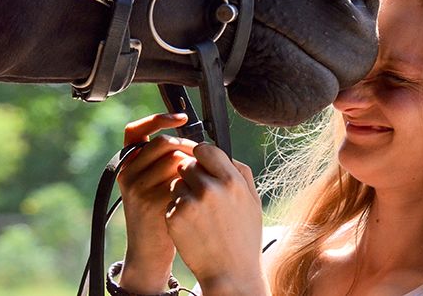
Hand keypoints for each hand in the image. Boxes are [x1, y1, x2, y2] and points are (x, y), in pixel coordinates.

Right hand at [116, 113, 195, 293]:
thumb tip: (195, 138)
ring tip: (202, 178)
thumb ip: (164, 161)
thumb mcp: (153, 183)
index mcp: (127, 164)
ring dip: (194, 165)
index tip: (181, 117)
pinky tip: (199, 192)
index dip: (157, 119)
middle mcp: (128, 173)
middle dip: (187, 146)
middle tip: (203, 157)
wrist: (150, 251)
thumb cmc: (160, 213)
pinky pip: (179, 181)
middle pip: (162, 143)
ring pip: (174, 160)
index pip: (135, 130)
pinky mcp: (150, 202)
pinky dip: (193, 183)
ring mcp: (137, 188)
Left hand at [165, 143, 269, 295]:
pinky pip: (170, 203)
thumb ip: (240, 173)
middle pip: (187, 164)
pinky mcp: (175, 217)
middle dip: (190, 175)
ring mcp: (190, 203)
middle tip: (200, 194)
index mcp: (232, 181)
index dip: (201, 155)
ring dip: (182, 193)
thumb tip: (224, 154)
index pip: (205, 149)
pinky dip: (176, 212)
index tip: (201, 163)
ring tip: (198, 214)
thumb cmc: (244, 237)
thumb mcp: (253, 202)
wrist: (231, 273)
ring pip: (176, 183)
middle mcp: (210, 188)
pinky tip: (191, 227)